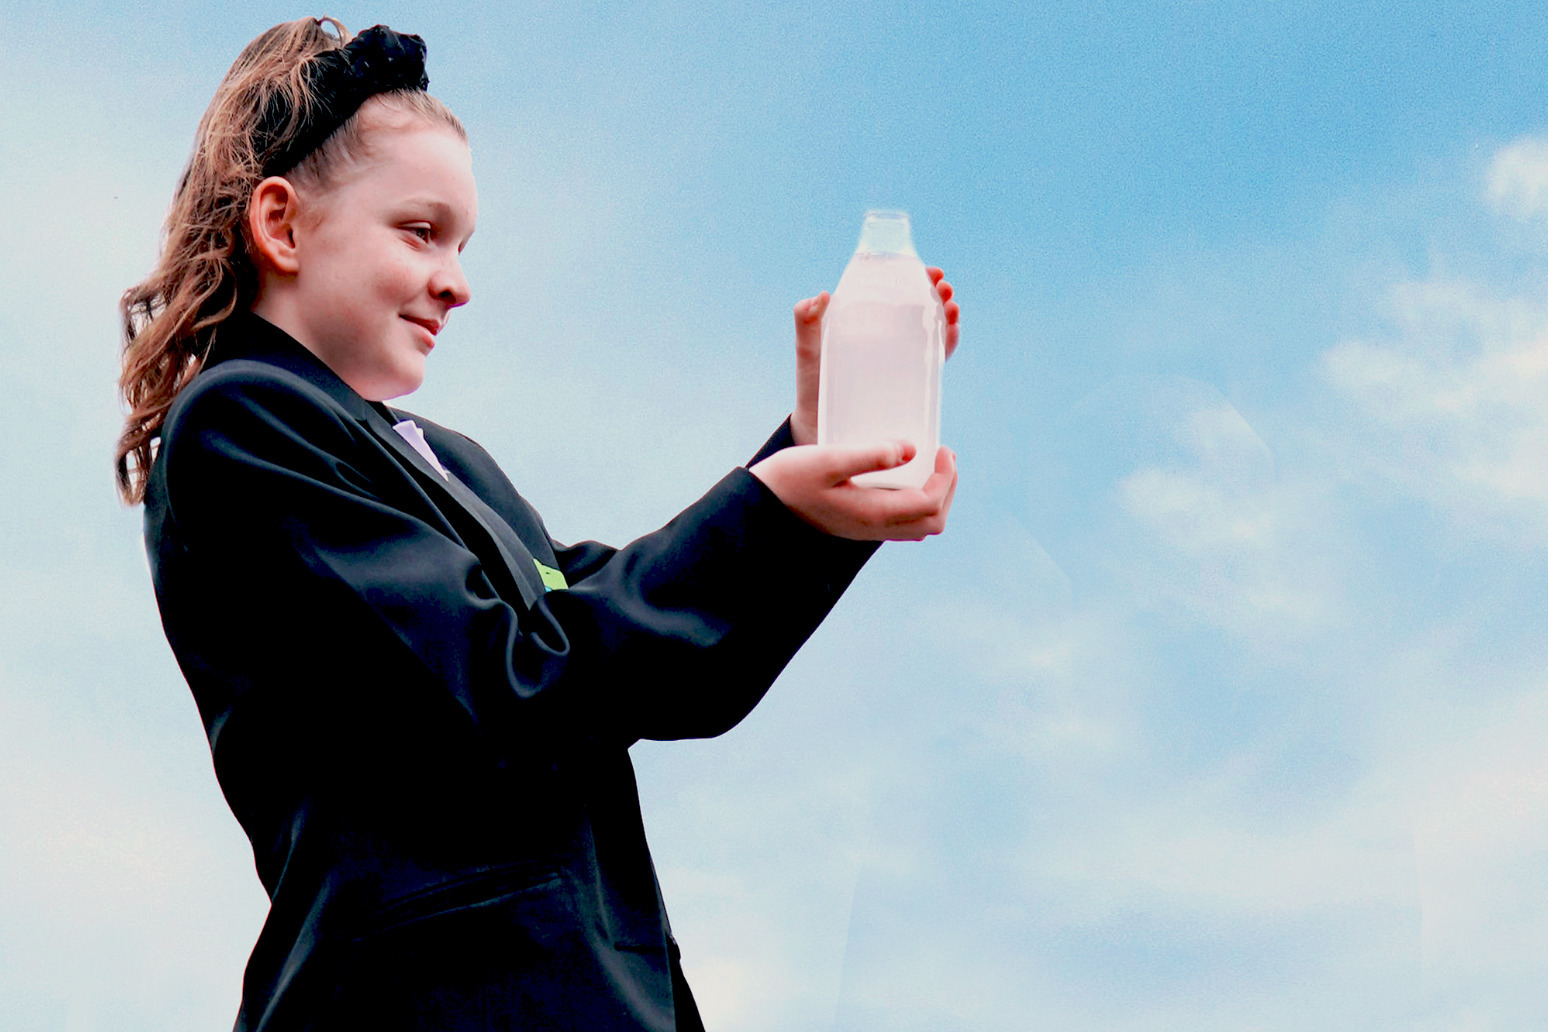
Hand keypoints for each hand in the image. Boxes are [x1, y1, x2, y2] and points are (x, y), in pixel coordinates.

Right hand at [749, 441, 957, 540]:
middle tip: (944, 457)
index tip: (943, 448)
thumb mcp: (828, 460)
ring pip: (919, 527)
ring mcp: (866, 530)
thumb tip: (911, 449)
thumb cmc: (788, 479)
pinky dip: (916, 503)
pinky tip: (904, 479)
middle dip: (947, 489)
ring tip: (931, 466)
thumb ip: (869, 455)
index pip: (930, 503)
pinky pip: (901, 524)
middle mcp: (874, 527)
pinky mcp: (857, 525)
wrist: (759, 507)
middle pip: (932, 521)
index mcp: (872, 512)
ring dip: (934, 498)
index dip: (945, 477)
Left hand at [788, 267, 960, 445]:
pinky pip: (934, 359)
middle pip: (919, 308)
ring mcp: (900, 358)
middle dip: (937, 294)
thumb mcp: (807, 350)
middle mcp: (887, 336)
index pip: (895, 292)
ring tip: (952, 306)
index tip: (930, 272)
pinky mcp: (908, 381)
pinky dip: (947, 344)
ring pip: (931, 330)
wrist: (821, 425)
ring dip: (947, 315)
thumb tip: (822, 295)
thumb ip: (805, 323)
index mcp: (866, 321)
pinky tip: (952, 332)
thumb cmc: (812, 384)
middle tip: (945, 288)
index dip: (916, 278)